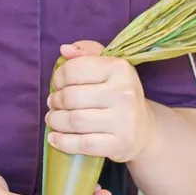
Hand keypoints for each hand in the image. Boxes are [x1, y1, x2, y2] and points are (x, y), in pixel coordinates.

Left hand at [45, 41, 154, 161]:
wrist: (143, 129)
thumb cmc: (119, 94)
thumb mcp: (109, 67)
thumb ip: (86, 53)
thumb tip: (64, 49)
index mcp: (120, 69)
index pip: (74, 70)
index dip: (58, 78)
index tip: (57, 85)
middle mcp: (124, 93)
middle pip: (71, 97)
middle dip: (54, 101)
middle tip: (53, 104)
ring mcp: (123, 121)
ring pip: (74, 121)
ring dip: (55, 120)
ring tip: (52, 119)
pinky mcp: (119, 144)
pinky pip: (82, 144)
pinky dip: (62, 142)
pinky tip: (54, 138)